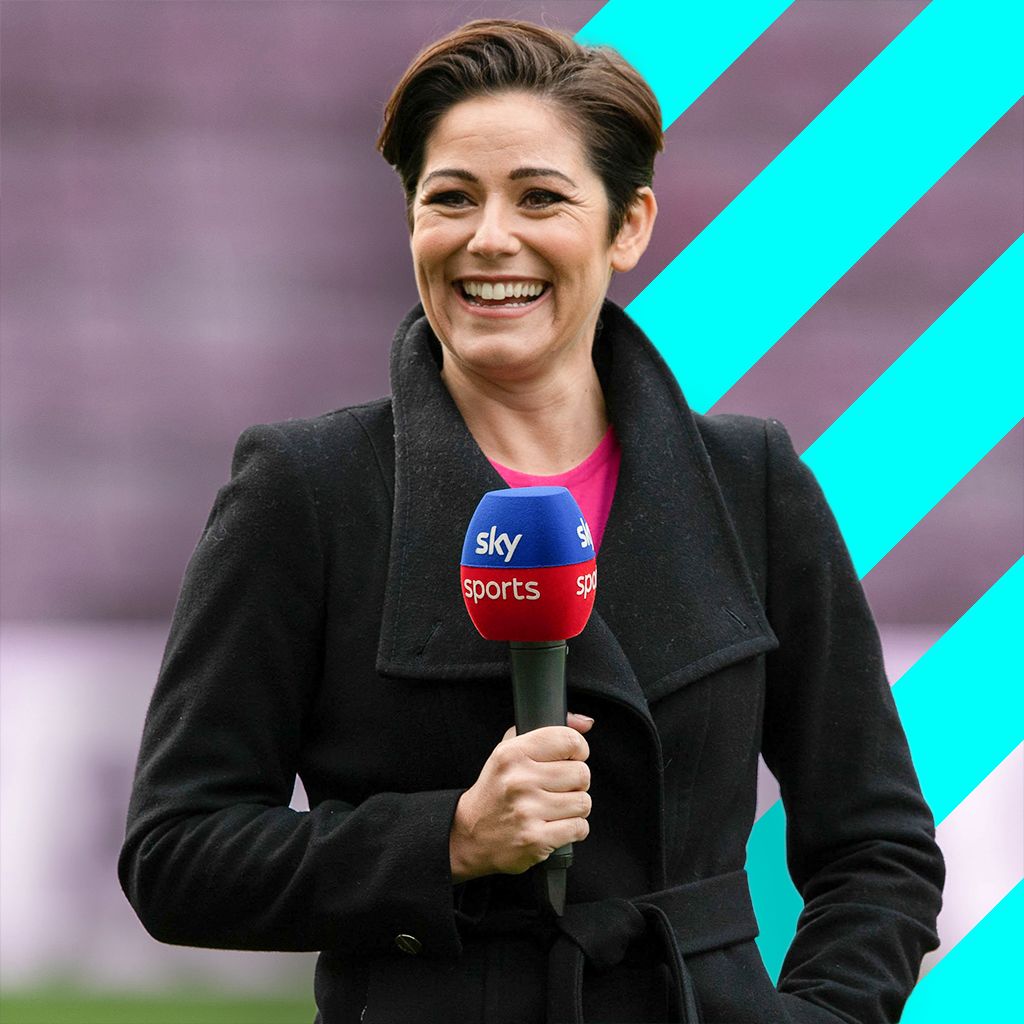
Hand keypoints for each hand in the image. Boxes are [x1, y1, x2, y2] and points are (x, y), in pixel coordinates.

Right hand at [449, 712, 593, 882]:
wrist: (469, 835)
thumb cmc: (496, 790)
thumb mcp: (510, 751)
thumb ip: (547, 732)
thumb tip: (585, 723)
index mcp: (513, 753)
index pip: (569, 740)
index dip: (578, 749)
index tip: (572, 758)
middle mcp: (519, 780)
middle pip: (581, 773)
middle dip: (576, 783)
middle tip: (559, 788)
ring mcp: (527, 811)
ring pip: (583, 802)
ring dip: (575, 807)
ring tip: (555, 808)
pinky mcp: (535, 839)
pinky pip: (579, 827)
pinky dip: (574, 829)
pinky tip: (555, 825)